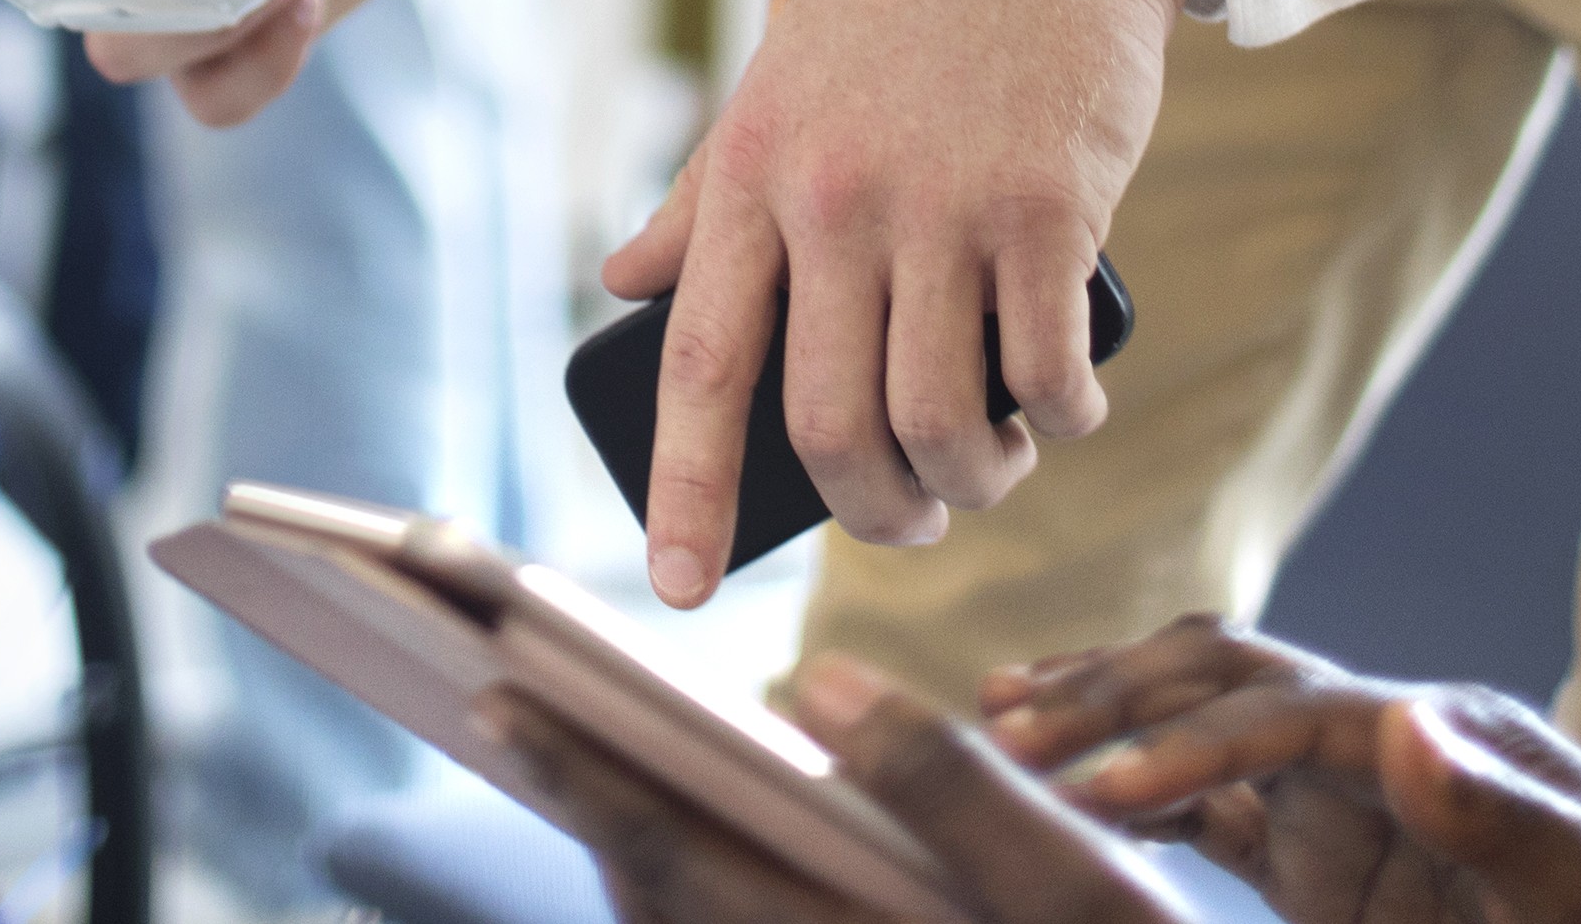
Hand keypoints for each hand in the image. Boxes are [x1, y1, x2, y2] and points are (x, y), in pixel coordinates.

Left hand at [496, 654, 1187, 923]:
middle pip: (653, 904)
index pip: (676, 861)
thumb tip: (812, 679)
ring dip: (631, 844)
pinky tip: (702, 827)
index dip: (584, 778)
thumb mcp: (1076, 881)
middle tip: (513, 708)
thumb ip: (947, 781)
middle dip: (585, 804)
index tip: (504, 701)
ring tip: (587, 752)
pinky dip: (686, 881)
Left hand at [601, 0, 1196, 601]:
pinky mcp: (1050, 209)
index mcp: (754, 170)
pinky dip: (1062, 420)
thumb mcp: (778, 80)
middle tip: (905, 521)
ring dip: (970, 481)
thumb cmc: (907, 8)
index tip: (678, 586)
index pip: (699, 361)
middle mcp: (837, 195)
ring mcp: (946, 205)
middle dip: (870, 511)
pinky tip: (1069, 412)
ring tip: (989, 472)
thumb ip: (703, 192)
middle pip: (829, 424)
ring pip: (940, 420)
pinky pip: (1045, 370)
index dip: (684, 488)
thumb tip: (622, 284)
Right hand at [995, 620, 1580, 923]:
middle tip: (1006, 728)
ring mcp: (1353, 806)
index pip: (1292, 709)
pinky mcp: (1329, 870)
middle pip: (1229, 680)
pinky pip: (1212, 818)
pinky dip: (1136, 801)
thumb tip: (1407, 717)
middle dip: (1118, 696)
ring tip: (998, 728)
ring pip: (1203, 728)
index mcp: (1453, 737)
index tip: (1100, 789)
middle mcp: (1391, 746)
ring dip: (1109, 724)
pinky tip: (1061, 804)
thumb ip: (1516, 825)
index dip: (1190, 741)